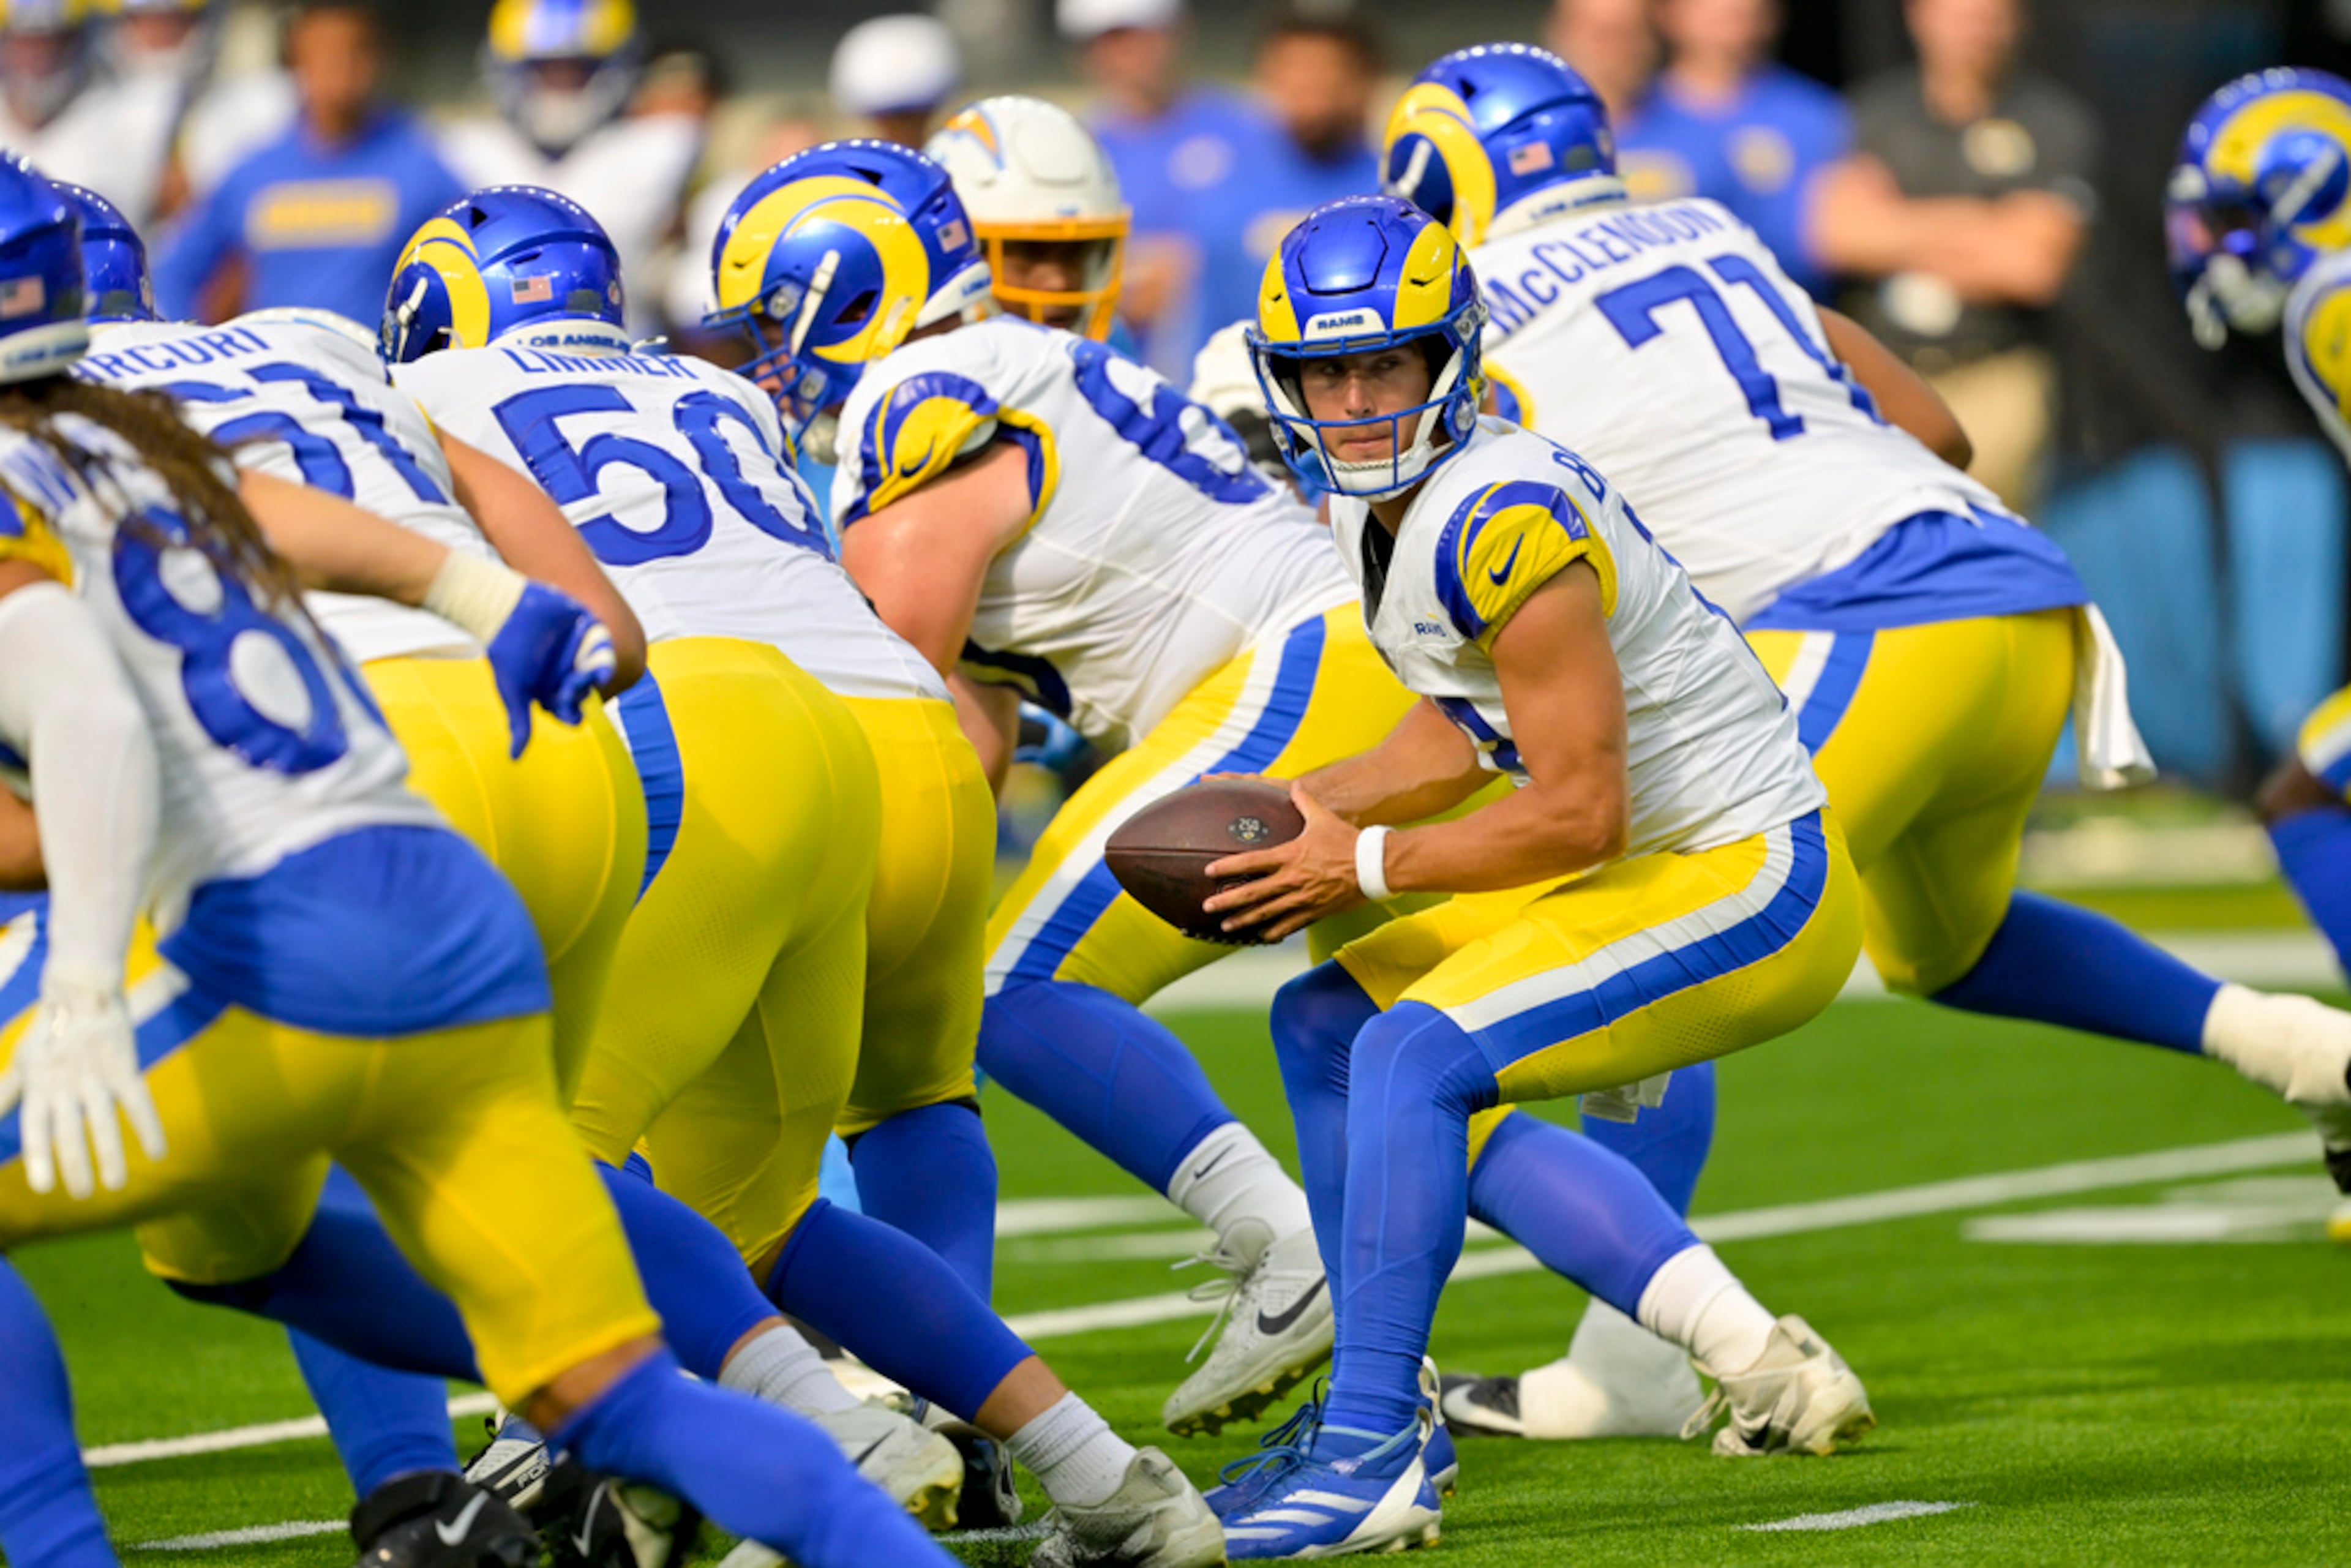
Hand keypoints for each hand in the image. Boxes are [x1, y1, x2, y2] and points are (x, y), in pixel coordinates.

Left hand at [0, 975, 163, 1198]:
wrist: (81, 988)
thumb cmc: (48, 1031)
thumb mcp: (21, 1063)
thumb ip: (6, 1095)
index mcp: (37, 1084)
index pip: (36, 1128)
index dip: (40, 1157)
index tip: (45, 1187)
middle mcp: (64, 1083)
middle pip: (70, 1132)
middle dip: (76, 1167)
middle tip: (84, 1195)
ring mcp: (94, 1075)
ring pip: (103, 1122)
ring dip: (110, 1156)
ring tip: (115, 1186)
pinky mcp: (124, 1065)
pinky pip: (139, 1102)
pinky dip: (149, 1128)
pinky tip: (157, 1153)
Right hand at [485, 584, 616, 757]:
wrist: (503, 610)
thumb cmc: (506, 654)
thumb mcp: (513, 692)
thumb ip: (519, 723)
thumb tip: (514, 759)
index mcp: (552, 690)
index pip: (568, 710)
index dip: (571, 714)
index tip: (572, 718)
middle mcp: (568, 673)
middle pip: (584, 689)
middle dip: (580, 689)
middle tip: (571, 685)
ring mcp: (579, 650)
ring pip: (597, 667)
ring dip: (599, 672)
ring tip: (600, 674)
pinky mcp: (585, 627)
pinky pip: (601, 641)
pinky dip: (603, 647)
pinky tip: (601, 651)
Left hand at [1202, 782, 1365, 941]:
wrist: (1373, 865)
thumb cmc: (1347, 840)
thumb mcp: (1323, 818)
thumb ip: (1305, 802)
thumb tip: (1295, 785)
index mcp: (1289, 856)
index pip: (1251, 862)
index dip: (1228, 866)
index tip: (1209, 871)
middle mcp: (1291, 879)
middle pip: (1253, 893)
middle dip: (1228, 901)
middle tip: (1207, 906)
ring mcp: (1302, 898)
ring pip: (1267, 913)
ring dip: (1245, 920)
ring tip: (1227, 927)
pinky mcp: (1315, 911)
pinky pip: (1291, 925)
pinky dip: (1275, 932)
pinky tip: (1262, 937)